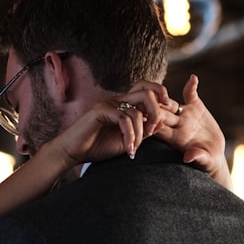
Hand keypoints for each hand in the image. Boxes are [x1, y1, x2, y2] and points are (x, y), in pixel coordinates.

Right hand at [52, 84, 173, 167]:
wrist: (74, 152)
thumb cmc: (99, 147)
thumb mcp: (128, 140)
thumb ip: (143, 131)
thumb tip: (161, 124)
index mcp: (126, 104)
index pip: (148, 90)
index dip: (162, 97)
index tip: (170, 113)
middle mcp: (118, 100)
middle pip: (147, 93)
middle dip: (157, 111)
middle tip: (153, 130)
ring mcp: (109, 104)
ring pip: (136, 111)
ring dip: (140, 133)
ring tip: (134, 147)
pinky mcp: (100, 110)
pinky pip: (123, 119)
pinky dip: (130, 135)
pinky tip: (128, 148)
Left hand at [153, 75, 230, 187]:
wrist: (214, 155)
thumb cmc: (208, 163)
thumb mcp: (205, 160)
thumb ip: (197, 157)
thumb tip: (188, 156)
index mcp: (175, 138)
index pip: (158, 128)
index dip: (151, 122)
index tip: (146, 116)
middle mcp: (177, 124)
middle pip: (160, 113)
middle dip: (153, 107)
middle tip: (146, 99)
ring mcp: (185, 115)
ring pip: (170, 102)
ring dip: (165, 95)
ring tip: (161, 88)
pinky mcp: (196, 108)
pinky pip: (191, 94)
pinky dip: (191, 86)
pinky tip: (194, 78)